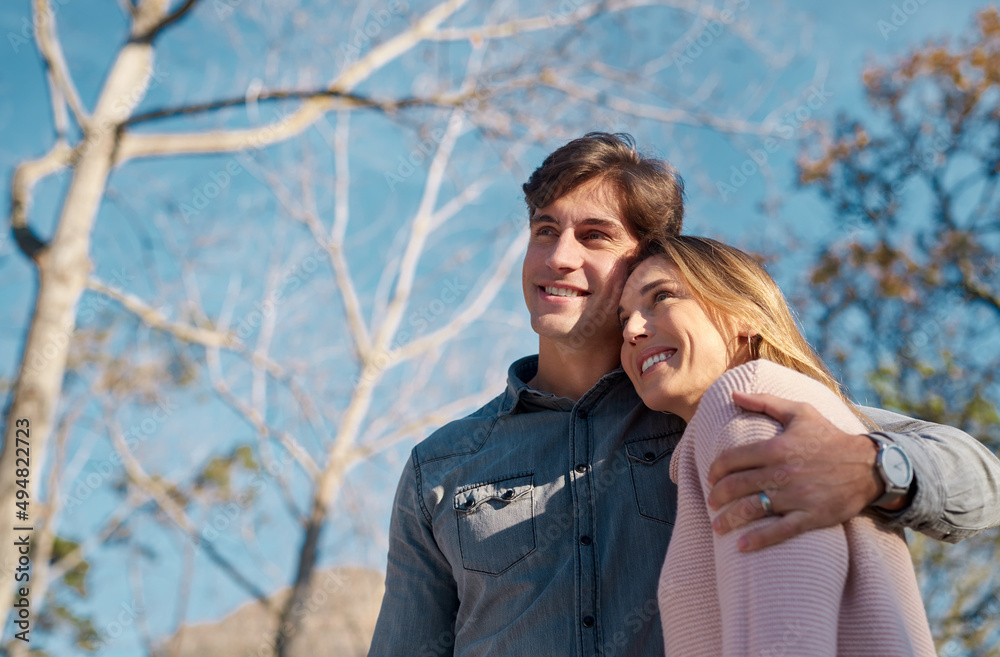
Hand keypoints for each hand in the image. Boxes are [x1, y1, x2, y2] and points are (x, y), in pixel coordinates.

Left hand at [706, 391, 884, 550]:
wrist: (870, 465)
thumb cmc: (830, 437)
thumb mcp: (800, 412)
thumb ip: (765, 402)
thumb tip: (734, 394)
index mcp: (776, 448)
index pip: (732, 460)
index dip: (715, 470)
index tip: (711, 477)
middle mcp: (783, 473)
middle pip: (736, 486)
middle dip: (717, 496)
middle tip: (711, 501)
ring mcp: (797, 496)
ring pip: (752, 509)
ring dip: (729, 519)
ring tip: (718, 526)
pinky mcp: (812, 516)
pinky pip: (780, 531)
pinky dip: (758, 540)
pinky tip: (741, 546)